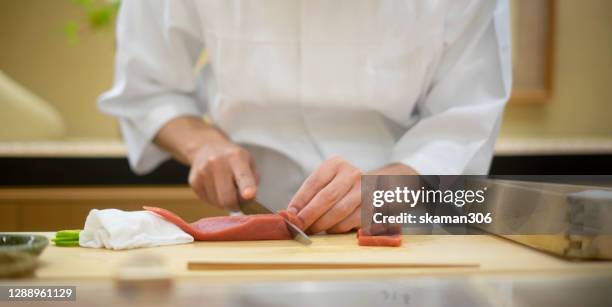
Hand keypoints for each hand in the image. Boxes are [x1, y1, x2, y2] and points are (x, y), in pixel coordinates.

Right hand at [154, 116, 256, 210]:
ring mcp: (203, 172)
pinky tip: (215, 186)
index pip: (243, 175)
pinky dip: (215, 198)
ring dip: (225, 201)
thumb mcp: (249, 162)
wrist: (206, 147)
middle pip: (228, 198)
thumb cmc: (233, 159)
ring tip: (225, 187)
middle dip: (236, 204)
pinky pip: (208, 201)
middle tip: (239, 198)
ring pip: (218, 203)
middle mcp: (217, 163)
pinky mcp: (194, 182)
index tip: (250, 195)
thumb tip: (247, 199)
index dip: (247, 187)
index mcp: (236, 157)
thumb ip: (252, 181)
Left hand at [287, 157, 417, 233]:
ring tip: (311, 230)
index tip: (288, 216)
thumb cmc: (344, 187)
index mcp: (336, 164)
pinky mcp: (373, 207)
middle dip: (308, 216)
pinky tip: (330, 229)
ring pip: (338, 212)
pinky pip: (349, 222)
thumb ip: (310, 195)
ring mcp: (365, 190)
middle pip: (326, 198)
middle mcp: (353, 173)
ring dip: (321, 225)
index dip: (299, 202)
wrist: (379, 186)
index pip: (313, 183)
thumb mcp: (327, 182)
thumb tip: (290, 215)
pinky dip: (336, 229)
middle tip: (297, 228)